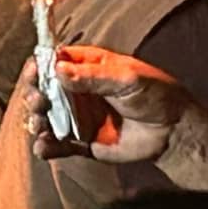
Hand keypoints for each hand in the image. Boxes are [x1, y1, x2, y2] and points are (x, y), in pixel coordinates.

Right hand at [43, 45, 200, 164]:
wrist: (173, 133)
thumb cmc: (155, 95)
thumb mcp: (126, 78)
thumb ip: (92, 77)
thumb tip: (57, 70)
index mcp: (87, 68)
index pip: (54, 61)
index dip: (40, 65)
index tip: (35, 72)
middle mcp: (77, 91)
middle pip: (43, 89)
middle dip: (34, 94)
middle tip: (39, 101)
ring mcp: (77, 117)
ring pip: (45, 117)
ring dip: (36, 120)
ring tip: (41, 124)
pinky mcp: (81, 143)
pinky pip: (57, 145)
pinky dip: (46, 147)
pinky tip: (44, 147)